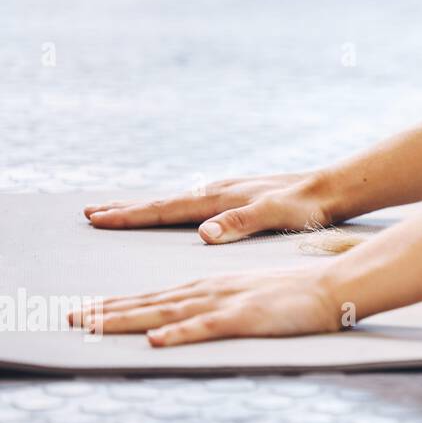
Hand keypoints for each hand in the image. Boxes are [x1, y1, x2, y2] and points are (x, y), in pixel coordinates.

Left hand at [70, 268, 344, 346]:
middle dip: (108, 311)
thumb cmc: (293, 293)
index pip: (155, 296)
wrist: (330, 285)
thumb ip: (217, 303)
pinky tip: (156, 340)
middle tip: (72, 319)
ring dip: (128, 318)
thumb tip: (188, 318)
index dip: (118, 305)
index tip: (86, 312)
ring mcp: (225, 302)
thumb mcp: (248, 293)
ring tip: (93, 325)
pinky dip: (179, 333)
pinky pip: (206, 327)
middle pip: (151, 302)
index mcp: (210, 285)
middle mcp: (209, 289)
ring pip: (167, 311)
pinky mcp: (244, 317)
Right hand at [83, 172, 339, 243]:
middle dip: (126, 208)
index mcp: (220, 197)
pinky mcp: (238, 197)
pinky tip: (172, 211)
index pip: (166, 209)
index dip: (130, 216)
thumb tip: (203, 234)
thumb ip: (240, 224)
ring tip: (118, 208)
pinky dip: (171, 207)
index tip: (97, 217)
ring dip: (145, 206)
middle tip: (89, 211)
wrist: (330, 188)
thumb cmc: (306, 205)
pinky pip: (193, 203)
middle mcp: (218, 190)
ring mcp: (227, 192)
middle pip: (162, 201)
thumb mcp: (275, 215)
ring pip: (176, 201)